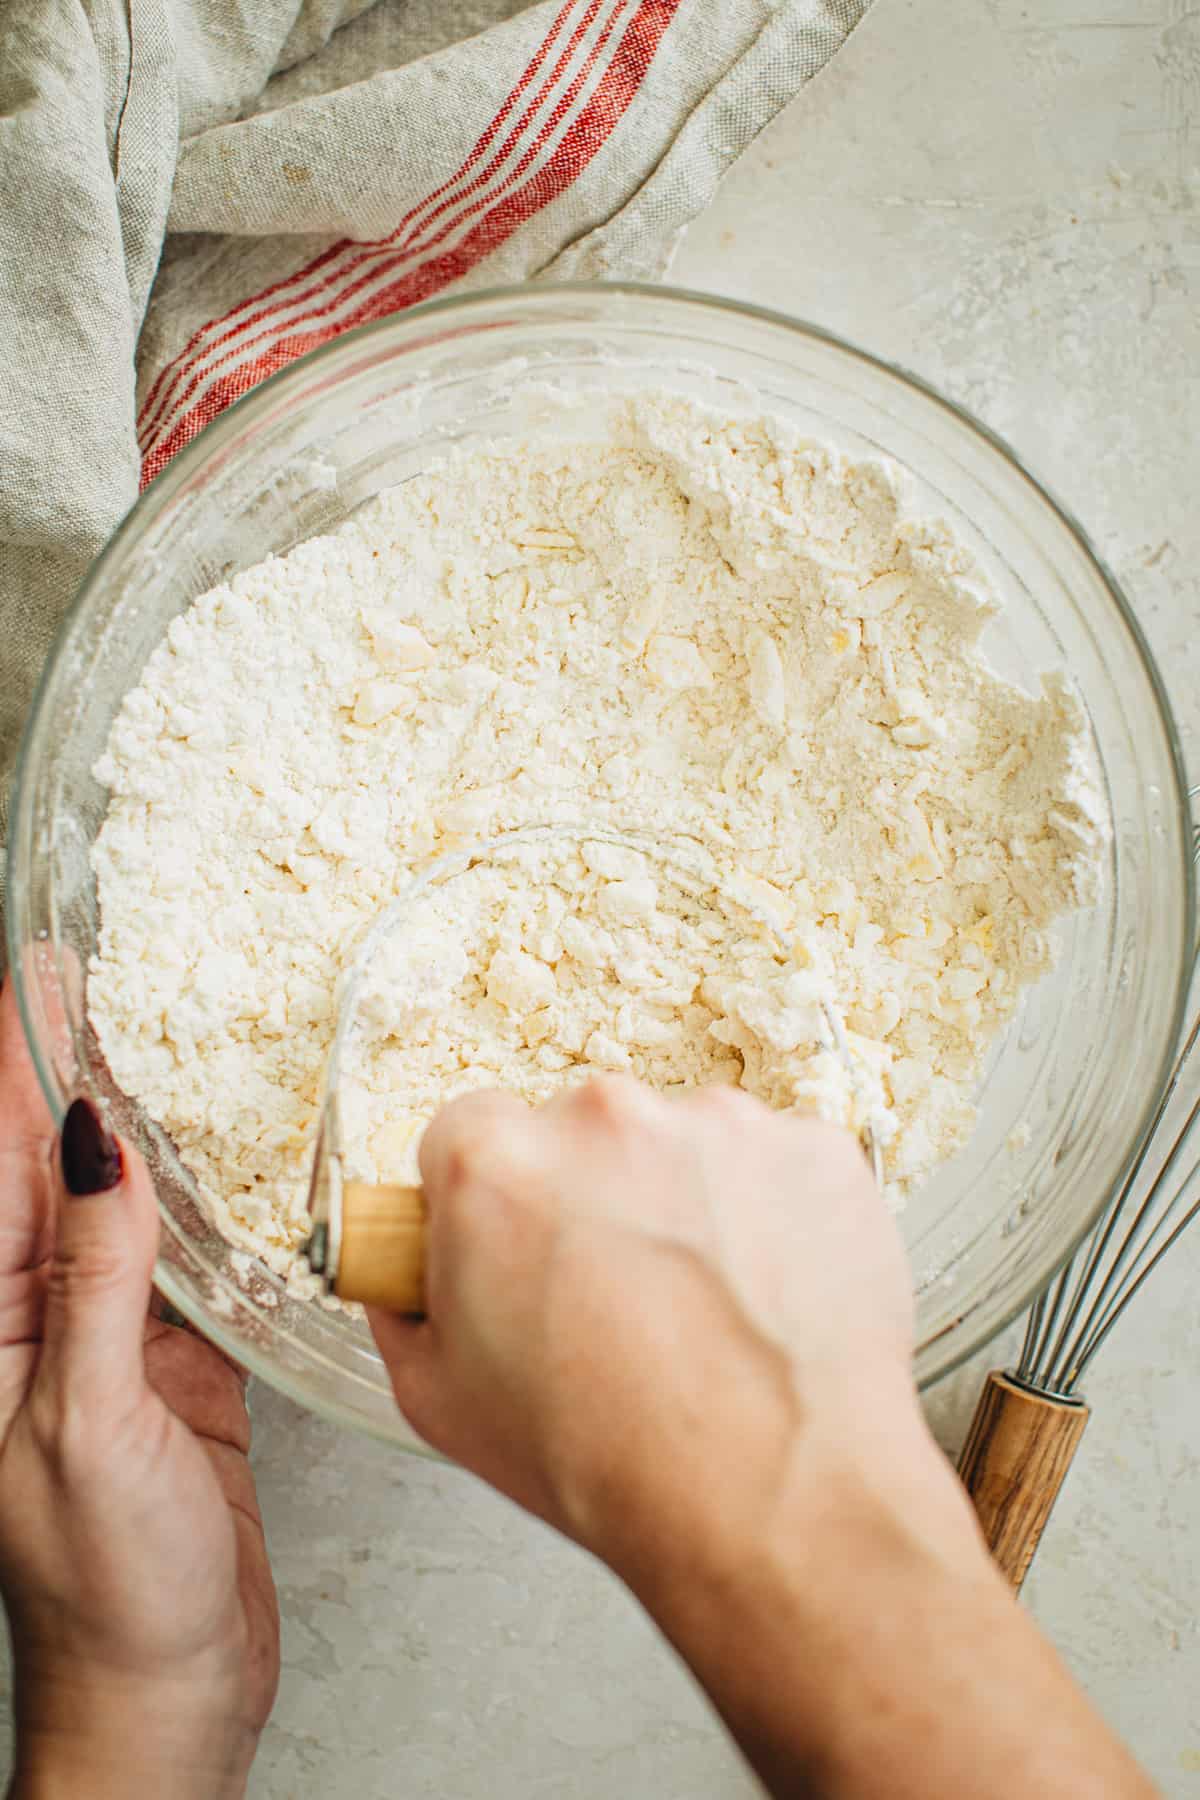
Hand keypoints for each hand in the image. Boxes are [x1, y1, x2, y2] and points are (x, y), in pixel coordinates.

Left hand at [0, 979, 278, 1799]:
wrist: (168, 1691)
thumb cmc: (107, 1590)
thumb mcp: (86, 1419)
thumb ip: (95, 1274)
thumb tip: (92, 1143)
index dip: (15, 1057)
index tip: (45, 969)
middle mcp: (39, 1314)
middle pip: (50, 1161)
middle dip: (72, 1061)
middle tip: (106, 969)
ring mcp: (108, 1332)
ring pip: (122, 1197)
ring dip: (140, 1116)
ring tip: (167, 1027)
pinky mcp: (175, 1357)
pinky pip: (187, 1253)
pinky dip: (205, 1195)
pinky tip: (225, 1147)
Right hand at [369, 1080, 1156, 1799]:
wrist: (777, 1500)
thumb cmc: (610, 1462)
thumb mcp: (442, 1403)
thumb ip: (410, 1312)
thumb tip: (417, 1283)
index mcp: (497, 1163)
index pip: (466, 1133)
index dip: (487, 1199)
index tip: (514, 1244)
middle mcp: (605, 1117)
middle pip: (580, 1132)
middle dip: (590, 1196)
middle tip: (616, 1296)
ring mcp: (720, 1124)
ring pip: (681, 1145)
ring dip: (682, 1203)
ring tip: (703, 1311)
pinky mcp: (812, 1146)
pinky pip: (772, 1166)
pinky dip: (769, 1216)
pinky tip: (764, 1299)